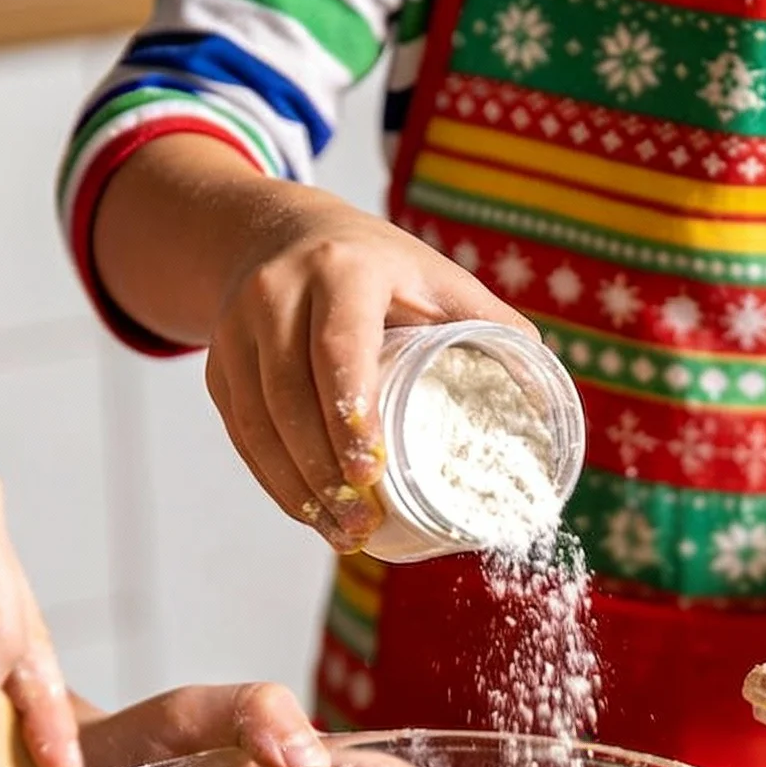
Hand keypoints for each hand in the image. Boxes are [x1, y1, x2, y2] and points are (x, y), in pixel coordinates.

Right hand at [199, 181, 535, 549]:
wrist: (278, 233)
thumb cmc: (379, 268)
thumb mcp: (436, 277)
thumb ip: (493, 327)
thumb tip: (546, 399)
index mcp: (342, 271)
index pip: (337, 347)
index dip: (349, 411)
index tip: (369, 470)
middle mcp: (278, 294)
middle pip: (289, 395)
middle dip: (323, 469)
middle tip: (363, 524)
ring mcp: (238, 329)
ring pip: (257, 422)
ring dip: (296, 488)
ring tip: (341, 533)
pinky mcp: (219, 364)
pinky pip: (241, 432)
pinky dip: (273, 480)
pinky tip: (308, 513)